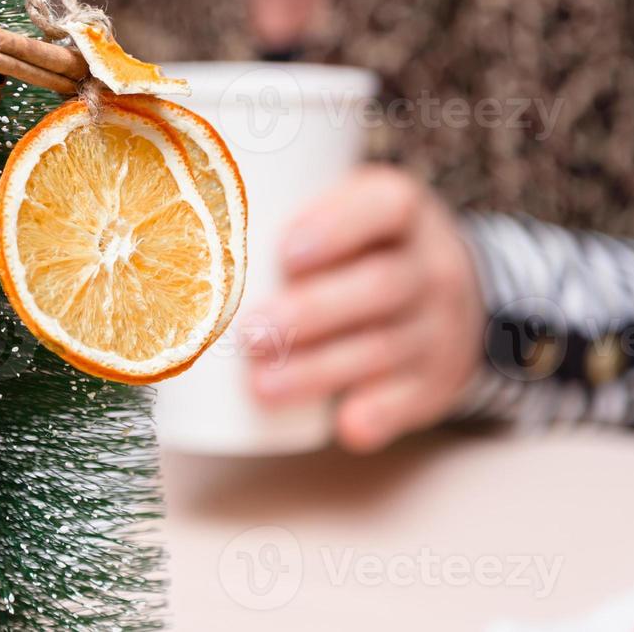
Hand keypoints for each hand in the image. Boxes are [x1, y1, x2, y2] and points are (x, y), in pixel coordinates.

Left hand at [242, 165, 484, 452]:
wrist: (454, 298)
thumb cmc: (363, 246)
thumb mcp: (348, 208)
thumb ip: (286, 208)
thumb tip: (180, 233)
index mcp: (403, 210)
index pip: (385, 207)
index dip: (337, 228)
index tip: (285, 253)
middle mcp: (432, 265)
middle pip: (380, 285)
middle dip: (312, 312)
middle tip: (250, 332)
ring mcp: (440, 326)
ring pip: (385, 348)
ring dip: (321, 371)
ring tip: (262, 386)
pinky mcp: (436, 380)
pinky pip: (412, 400)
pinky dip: (379, 415)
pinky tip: (345, 426)